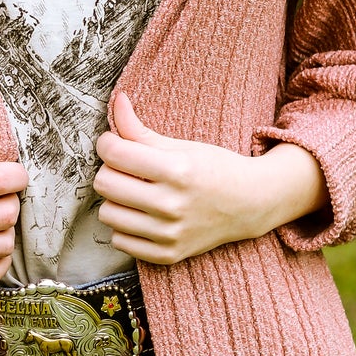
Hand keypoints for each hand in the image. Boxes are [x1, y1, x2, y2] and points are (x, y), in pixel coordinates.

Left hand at [92, 92, 326, 264]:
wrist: (250, 204)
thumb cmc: (215, 168)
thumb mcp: (182, 145)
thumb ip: (141, 129)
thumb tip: (117, 101)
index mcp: (177, 170)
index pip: (115, 153)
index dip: (107, 143)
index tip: (113, 142)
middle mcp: (172, 205)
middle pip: (105, 183)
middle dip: (110, 170)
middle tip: (125, 167)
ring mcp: (170, 234)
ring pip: (108, 213)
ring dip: (115, 200)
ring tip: (133, 192)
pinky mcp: (168, 255)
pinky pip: (120, 241)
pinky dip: (125, 227)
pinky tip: (141, 215)